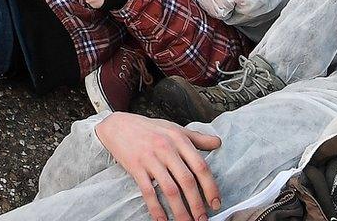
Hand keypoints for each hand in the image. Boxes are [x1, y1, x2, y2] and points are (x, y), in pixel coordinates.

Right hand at [95, 112, 223, 220]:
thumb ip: (197, 137)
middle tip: (203, 218)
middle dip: (197, 204)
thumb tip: (218, 143)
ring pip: (170, 190)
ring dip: (180, 210)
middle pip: (187, 181)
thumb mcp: (174, 128)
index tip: (215, 203)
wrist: (118, 125)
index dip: (210, 187)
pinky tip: (162, 220)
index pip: (200, 167)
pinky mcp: (136, 168)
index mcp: (179, 139)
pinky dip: (156, 208)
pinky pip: (148, 192)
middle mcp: (167, 149)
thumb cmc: (148, 128)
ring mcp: (151, 159)